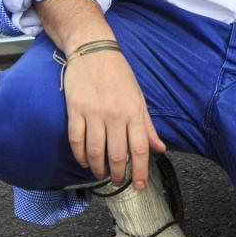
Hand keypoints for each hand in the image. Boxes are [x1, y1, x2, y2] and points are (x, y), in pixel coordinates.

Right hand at [64, 49, 165, 188]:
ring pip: (95, 151)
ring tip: (101, 173)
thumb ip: (147, 126)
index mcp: (134, 111)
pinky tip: (84, 161)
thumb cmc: (119, 74)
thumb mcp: (139, 98)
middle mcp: (115, 114)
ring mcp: (93, 113)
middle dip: (117, 174)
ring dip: (97, 168)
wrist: (94, 50)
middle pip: (116, 155)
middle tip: (118, 181)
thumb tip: (160, 148)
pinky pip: (76, 140)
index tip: (139, 185)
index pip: (139, 149)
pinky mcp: (75, 110)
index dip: (140, 171)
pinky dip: (80, 155)